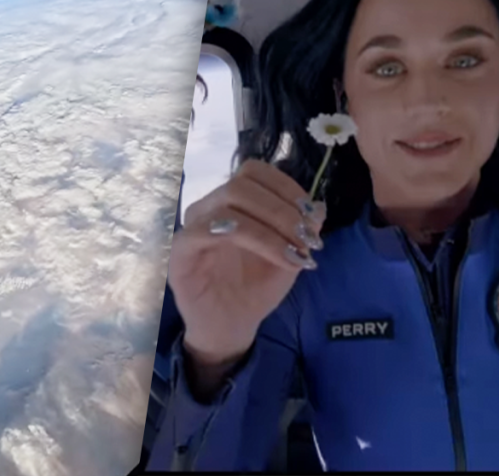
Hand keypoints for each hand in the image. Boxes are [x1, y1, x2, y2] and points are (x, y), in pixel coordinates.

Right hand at [169, 159, 324, 365]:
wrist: (231, 327)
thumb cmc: (255, 289)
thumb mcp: (289, 256)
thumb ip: (302, 229)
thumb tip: (319, 207)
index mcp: (232, 202)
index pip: (255, 171)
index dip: (286, 187)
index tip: (312, 216)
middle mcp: (209, 207)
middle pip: (242, 182)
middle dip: (282, 208)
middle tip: (308, 238)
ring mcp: (192, 226)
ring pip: (228, 202)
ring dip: (271, 226)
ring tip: (297, 252)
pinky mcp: (180, 250)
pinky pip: (206, 231)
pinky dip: (253, 240)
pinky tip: (278, 259)